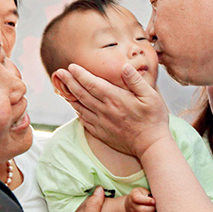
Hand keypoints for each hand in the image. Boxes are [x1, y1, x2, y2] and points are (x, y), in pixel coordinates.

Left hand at [55, 63, 171, 157]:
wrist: (150, 145)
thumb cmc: (153, 119)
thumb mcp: (151, 96)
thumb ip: (136, 81)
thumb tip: (124, 67)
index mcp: (115, 98)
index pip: (92, 83)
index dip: (80, 74)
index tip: (71, 66)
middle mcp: (105, 110)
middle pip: (81, 93)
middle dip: (69, 81)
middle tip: (59, 73)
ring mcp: (101, 122)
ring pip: (80, 106)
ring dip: (69, 96)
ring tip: (61, 87)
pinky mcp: (101, 132)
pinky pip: (84, 120)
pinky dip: (76, 111)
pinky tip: (74, 106)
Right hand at [124, 187, 156, 211]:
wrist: (131, 204)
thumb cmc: (141, 195)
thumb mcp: (143, 190)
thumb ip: (148, 192)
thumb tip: (158, 197)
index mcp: (133, 196)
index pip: (137, 199)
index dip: (147, 200)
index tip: (154, 201)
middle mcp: (132, 206)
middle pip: (142, 210)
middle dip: (152, 208)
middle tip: (158, 206)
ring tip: (157, 211)